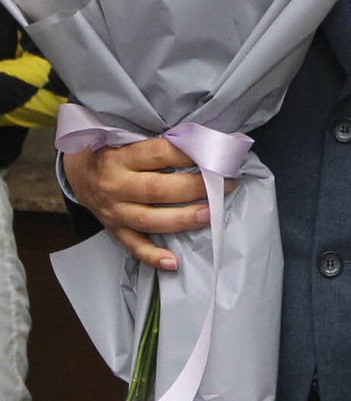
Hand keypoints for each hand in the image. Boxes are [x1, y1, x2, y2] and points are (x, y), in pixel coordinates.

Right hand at [63, 139, 212, 270]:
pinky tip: (173, 262)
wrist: (77, 172)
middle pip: (157, 189)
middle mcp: (115, 185)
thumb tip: (198, 141)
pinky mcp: (114, 230)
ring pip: (148, 220)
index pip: (158, 154)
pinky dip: (153, 256)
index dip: (187, 154)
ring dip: (181, 219)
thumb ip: (155, 143)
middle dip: (193, 188)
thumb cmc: (111, 150)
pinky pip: (134, 246)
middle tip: (223, 186)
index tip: (213, 154)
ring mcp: (114, 211)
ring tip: (210, 215)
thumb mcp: (125, 138)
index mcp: (120, 157)